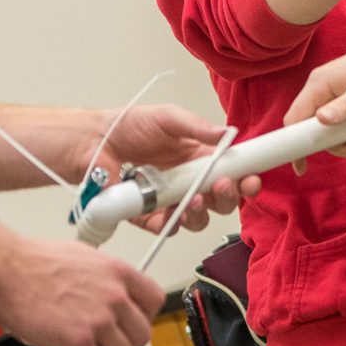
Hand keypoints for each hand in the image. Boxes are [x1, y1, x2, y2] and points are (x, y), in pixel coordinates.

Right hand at [0, 237, 166, 345]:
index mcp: (118, 273)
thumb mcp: (82, 256)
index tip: (131, 324)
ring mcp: (99, 321)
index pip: (154, 301)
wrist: (6, 269)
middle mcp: (114, 296)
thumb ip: (103, 277)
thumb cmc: (33, 260)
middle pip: (142, 335)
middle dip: (126, 344)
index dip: (143, 317)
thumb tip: (105, 292)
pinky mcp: (78, 343)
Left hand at [89, 103, 257, 232]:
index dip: (245, 179)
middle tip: (223, 186)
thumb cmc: (129, 125)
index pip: (231, 173)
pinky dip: (172, 224)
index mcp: (199, 158)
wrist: (93, 141)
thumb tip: (226, 133)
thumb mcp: (167, 117)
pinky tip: (171, 214)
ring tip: (193, 199)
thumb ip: (196, 126)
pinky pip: (167, 228)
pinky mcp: (149, 216)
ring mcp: (170, 201)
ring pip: (198, 218)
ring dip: (201, 213)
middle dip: (227, 197)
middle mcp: (189, 182)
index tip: (251, 180)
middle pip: (220, 200)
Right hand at [280, 26, 345, 172]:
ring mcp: (333, 94)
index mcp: (319, 84)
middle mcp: (321, 89)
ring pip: (334, 130)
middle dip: (343, 144)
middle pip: (317, 130)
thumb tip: (320, 120)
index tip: (302, 169)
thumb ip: (344, 108)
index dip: (294, 145)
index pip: (294, 119)